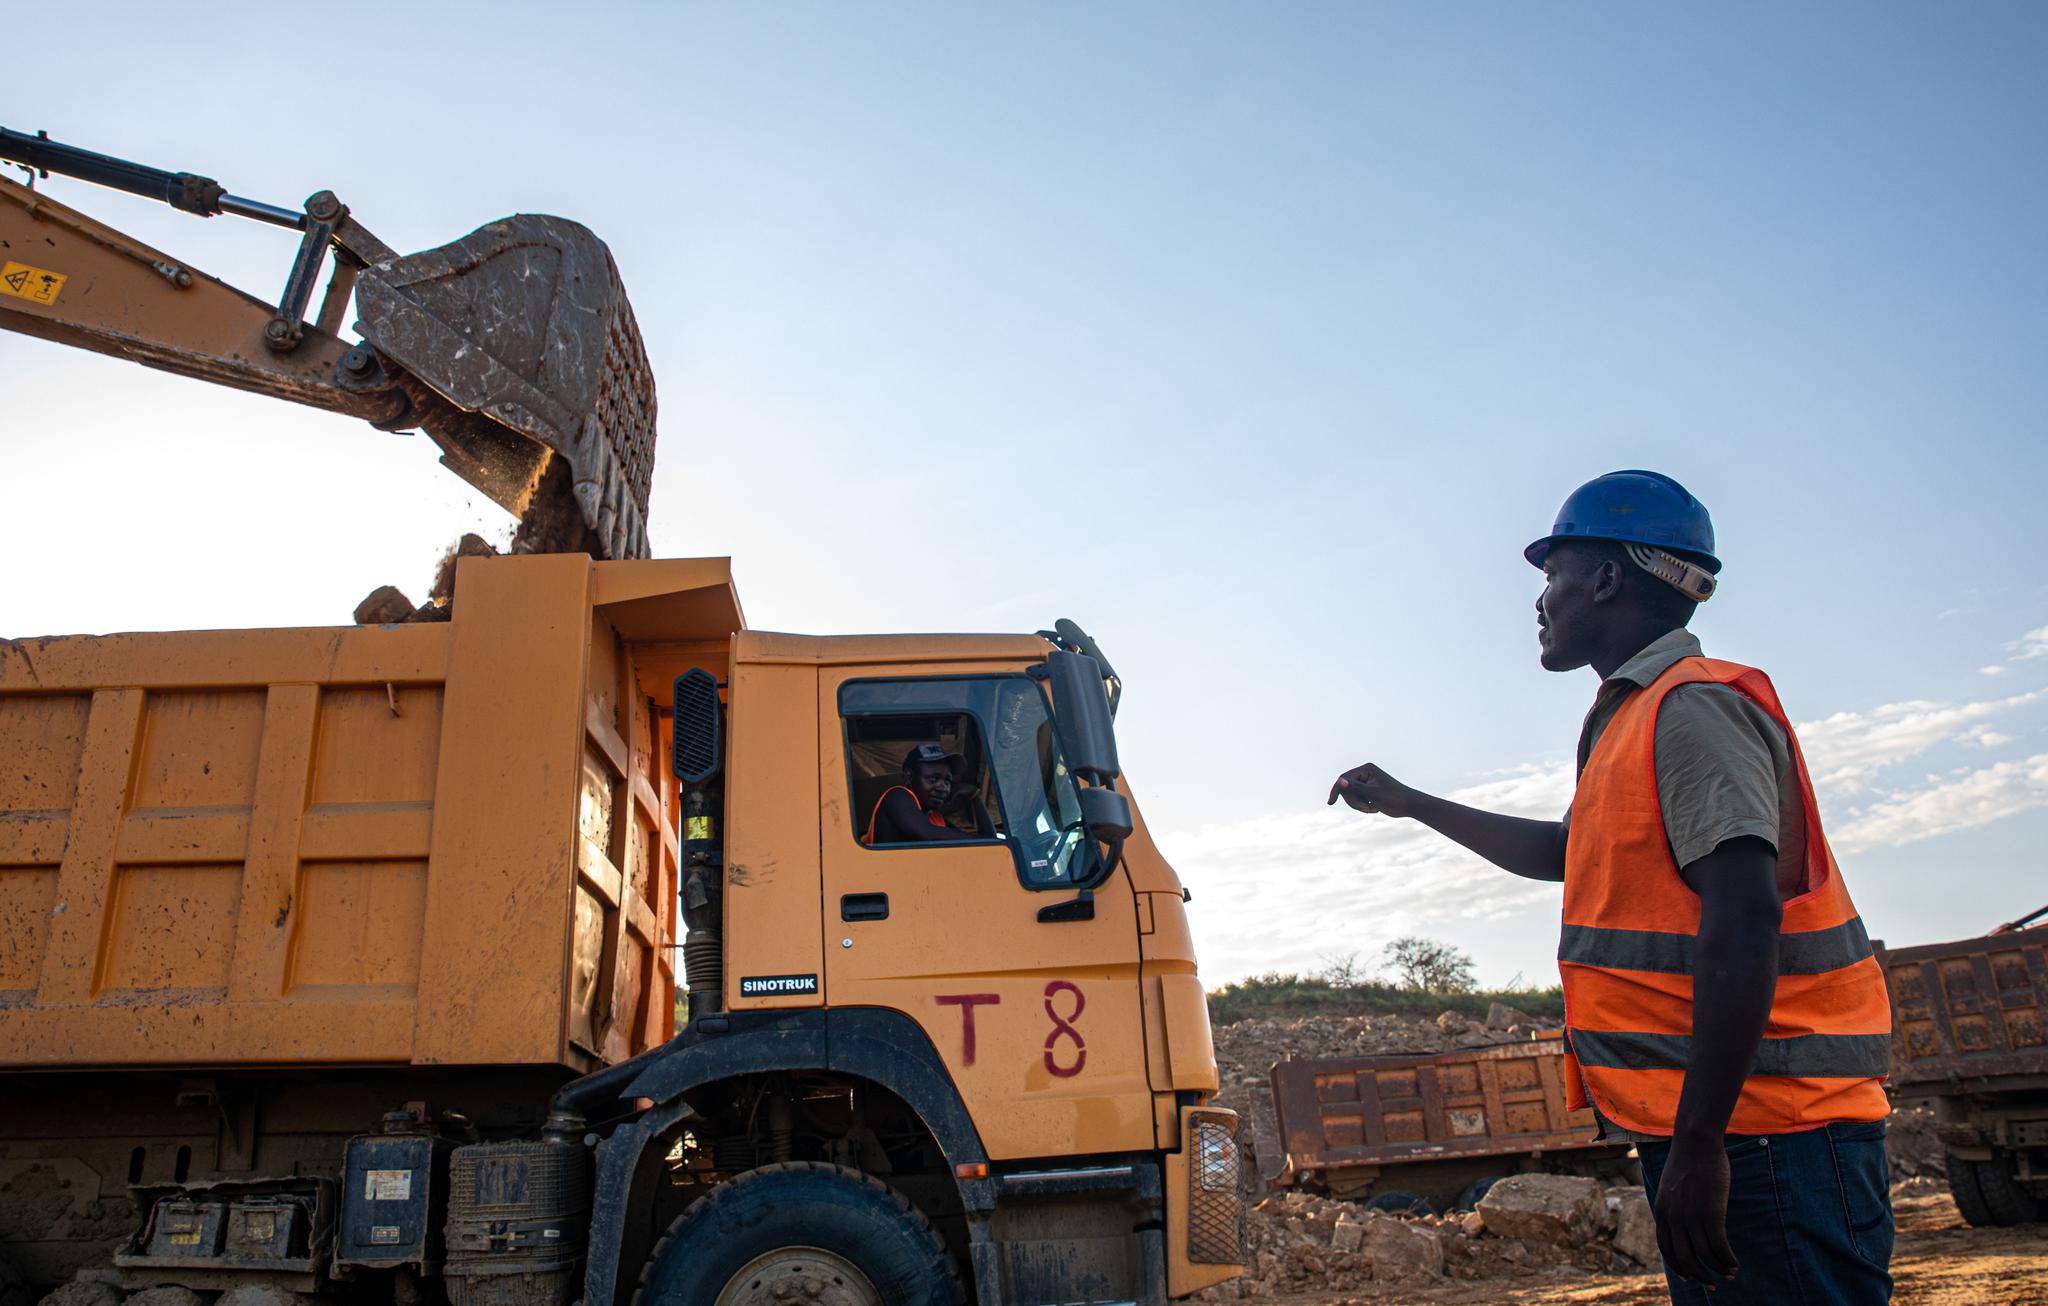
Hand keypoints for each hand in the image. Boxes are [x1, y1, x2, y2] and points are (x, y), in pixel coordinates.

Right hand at [1327, 763, 1418, 817]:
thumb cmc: (1394, 798)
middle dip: (1354, 801)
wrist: (1409, 805)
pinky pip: (1357, 799)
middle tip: (1367, 808)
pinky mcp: (1368, 790)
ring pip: (1351, 796)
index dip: (1336, 790)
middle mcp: (1365, 773)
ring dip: (1359, 805)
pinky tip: (1374, 808)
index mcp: (1366, 769)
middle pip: (1346, 788)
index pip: (1343, 778)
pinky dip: (1363, 806)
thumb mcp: (1372, 794)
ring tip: (1373, 808)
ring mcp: (1366, 782)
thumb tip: (1340, 781)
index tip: (1330, 803)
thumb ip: (1354, 787)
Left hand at [1653, 1135, 1736, 1286]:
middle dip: (1700, 1275)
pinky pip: (1720, 1246)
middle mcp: (1673, 1217)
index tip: (1689, 1276)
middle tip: (1713, 1284)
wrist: (1696, 1142)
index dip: (1678, 1266)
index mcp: (1661, 1211)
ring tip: (1730, 1273)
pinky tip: (1735, 1264)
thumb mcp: (1671, 1186)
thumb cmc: (1687, 1161)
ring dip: (1718, 1269)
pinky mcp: (1711, 1212)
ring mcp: (1691, 1216)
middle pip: (1685, 1257)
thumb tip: (1682, 1222)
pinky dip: (1728, 1259)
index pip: (1666, 1248)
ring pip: (1704, 1255)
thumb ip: (1674, 1205)